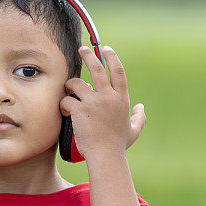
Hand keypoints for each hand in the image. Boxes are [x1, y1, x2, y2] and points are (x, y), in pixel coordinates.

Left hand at [60, 45, 146, 159]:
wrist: (106, 156)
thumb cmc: (118, 145)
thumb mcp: (133, 130)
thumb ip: (139, 117)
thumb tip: (141, 108)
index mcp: (122, 99)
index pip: (118, 71)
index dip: (112, 57)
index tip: (105, 49)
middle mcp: (109, 97)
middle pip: (97, 68)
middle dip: (88, 55)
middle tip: (81, 49)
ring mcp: (94, 103)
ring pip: (77, 84)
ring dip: (70, 86)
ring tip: (69, 93)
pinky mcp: (80, 110)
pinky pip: (67, 100)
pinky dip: (64, 105)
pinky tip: (66, 112)